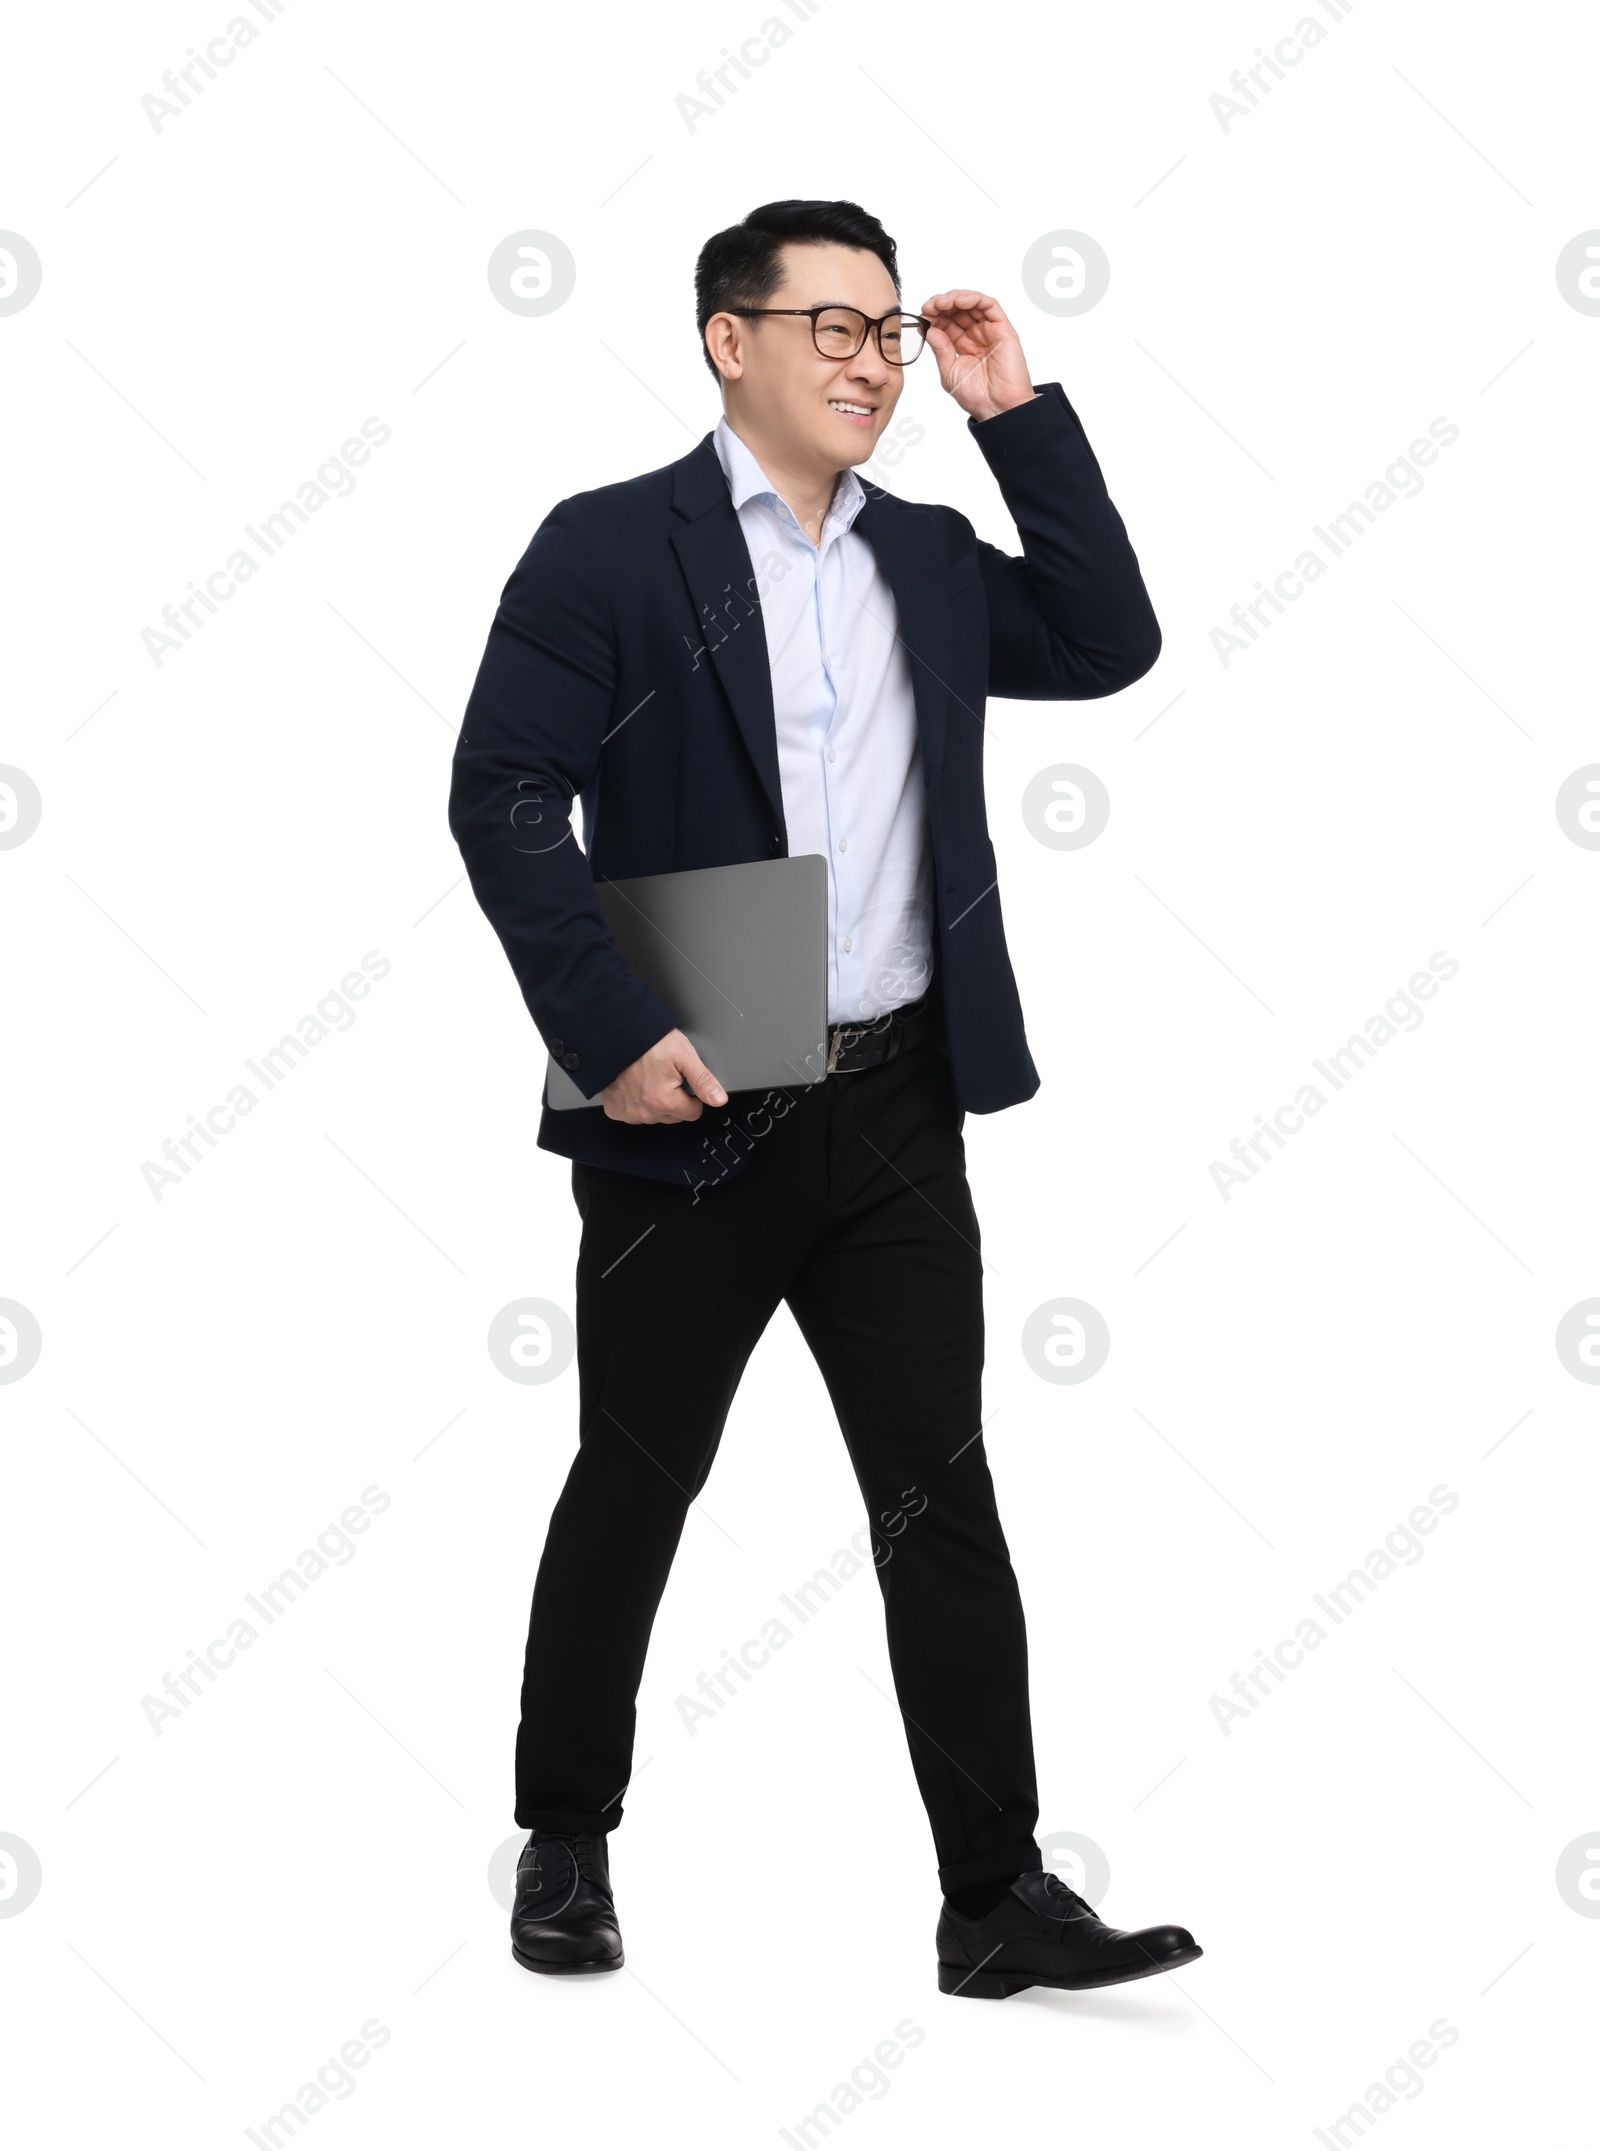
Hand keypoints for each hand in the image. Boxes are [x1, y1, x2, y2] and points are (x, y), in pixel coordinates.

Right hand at [599, 1028, 726, 1123]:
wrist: (615, 1034)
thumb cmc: (646, 1041)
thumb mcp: (683, 1054)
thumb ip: (702, 1080)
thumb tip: (719, 1099)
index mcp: (664, 1101)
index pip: (693, 1113)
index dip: (693, 1096)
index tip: (685, 1081)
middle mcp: (645, 1111)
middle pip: (674, 1116)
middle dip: (674, 1099)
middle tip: (666, 1075)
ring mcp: (628, 1112)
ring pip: (654, 1116)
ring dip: (655, 1101)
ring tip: (650, 1076)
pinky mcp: (615, 1109)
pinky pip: (633, 1113)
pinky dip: (636, 1102)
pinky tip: (635, 1084)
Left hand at [920, 290, 1036, 422]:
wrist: (997, 408)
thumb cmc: (976, 396)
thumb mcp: (949, 372)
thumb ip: (940, 350)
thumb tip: (929, 329)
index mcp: (962, 344)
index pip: (946, 321)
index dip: (933, 315)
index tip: (922, 315)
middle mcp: (976, 334)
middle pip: (957, 309)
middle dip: (941, 304)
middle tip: (928, 307)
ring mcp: (989, 330)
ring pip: (973, 303)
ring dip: (955, 298)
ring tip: (941, 303)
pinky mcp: (1003, 329)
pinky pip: (990, 306)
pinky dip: (974, 298)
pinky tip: (959, 302)